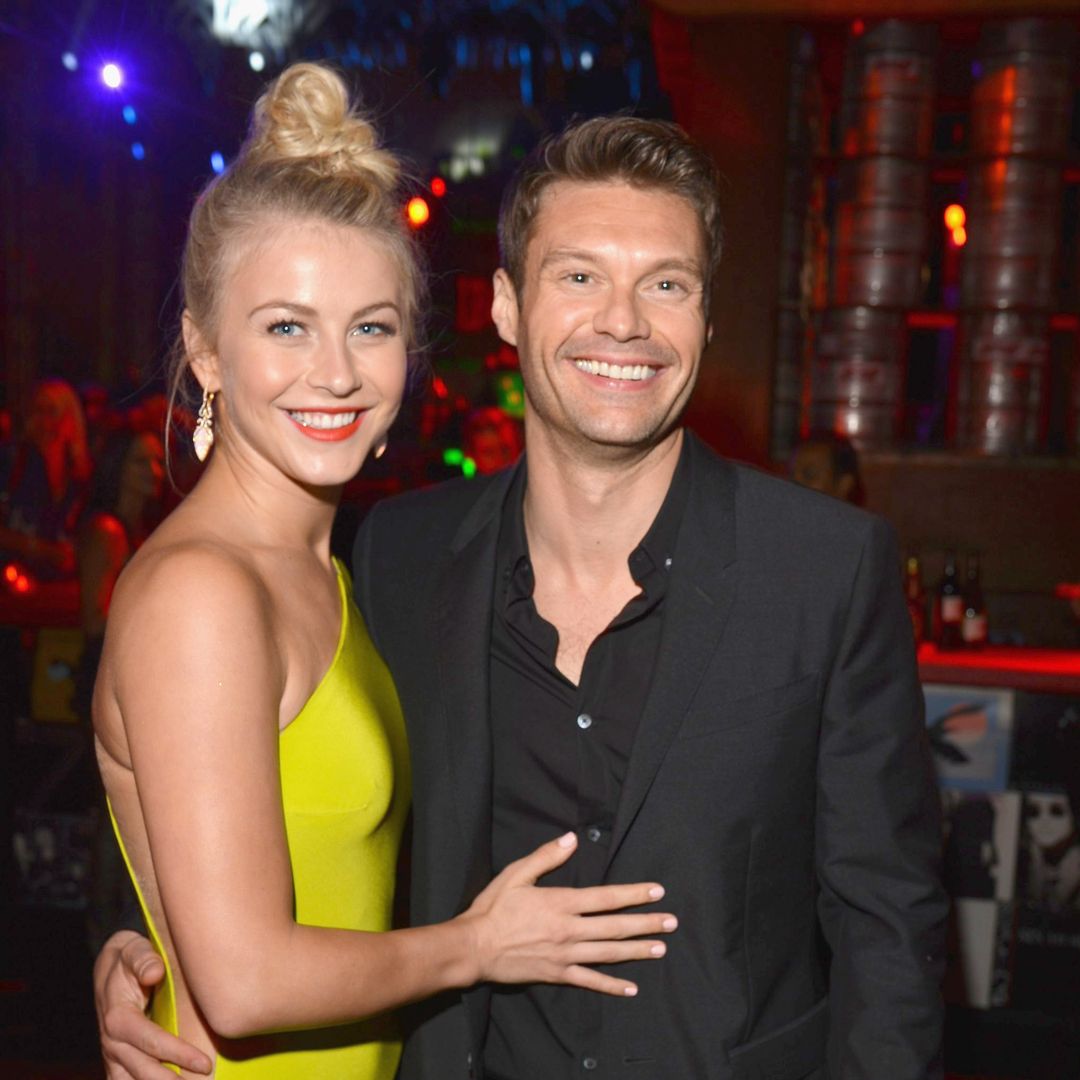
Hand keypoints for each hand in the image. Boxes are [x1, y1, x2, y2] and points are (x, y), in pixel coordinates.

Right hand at [95, 930, 211, 1077]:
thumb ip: (144, 959)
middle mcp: (113, 1043)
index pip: (151, 1042)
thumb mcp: (134, 950)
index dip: (178, 1055)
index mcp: (118, 1019)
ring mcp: (113, 1056)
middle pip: (144, 1071)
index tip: (205, 1063)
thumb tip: (155, 972)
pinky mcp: (117, 1062)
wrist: (110, 967)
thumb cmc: (129, 957)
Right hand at [461, 832, 676, 996]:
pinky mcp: (558, 974)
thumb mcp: (516, 874)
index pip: (606, 898)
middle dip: (646, 923)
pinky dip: (611, 986)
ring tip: (661, 949)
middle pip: (615, 926)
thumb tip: (572, 840)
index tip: (657, 891)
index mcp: (561, 903)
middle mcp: (569, 930)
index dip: (634, 894)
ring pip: (609, 953)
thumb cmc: (493, 908)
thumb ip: (546, 857)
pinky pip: (590, 981)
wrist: (474, 947)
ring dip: (637, 951)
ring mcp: (565, 955)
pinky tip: (631, 988)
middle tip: (672, 922)